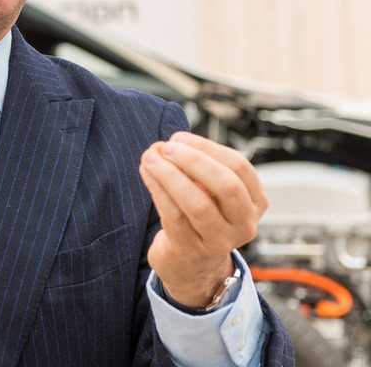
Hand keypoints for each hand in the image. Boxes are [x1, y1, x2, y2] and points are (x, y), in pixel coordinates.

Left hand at [138, 131, 268, 307]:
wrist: (190, 264)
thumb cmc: (198, 217)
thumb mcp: (211, 193)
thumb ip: (197, 168)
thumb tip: (165, 145)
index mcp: (255, 202)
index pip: (239, 167)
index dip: (207, 148)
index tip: (179, 138)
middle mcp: (244, 224)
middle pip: (226, 186)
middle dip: (193, 161)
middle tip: (165, 147)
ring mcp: (220, 241)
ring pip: (198, 204)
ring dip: (170, 175)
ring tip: (149, 157)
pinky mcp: (191, 251)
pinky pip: (174, 216)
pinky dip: (158, 190)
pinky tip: (146, 174)